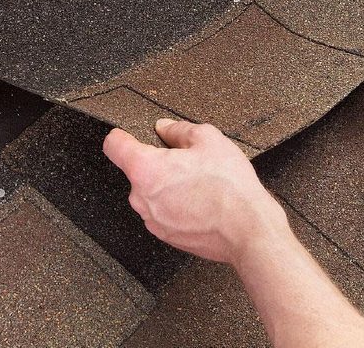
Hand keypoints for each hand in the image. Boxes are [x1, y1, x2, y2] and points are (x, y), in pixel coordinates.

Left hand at [102, 119, 287, 266]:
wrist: (249, 231)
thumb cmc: (230, 188)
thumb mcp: (208, 139)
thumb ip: (178, 129)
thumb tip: (165, 128)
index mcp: (145, 170)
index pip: (113, 145)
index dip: (122, 134)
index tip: (129, 134)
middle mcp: (142, 198)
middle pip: (137, 169)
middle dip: (157, 161)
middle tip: (186, 160)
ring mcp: (153, 220)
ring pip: (151, 191)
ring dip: (167, 184)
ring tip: (198, 182)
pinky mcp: (166, 236)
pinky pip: (163, 211)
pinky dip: (175, 203)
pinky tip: (200, 200)